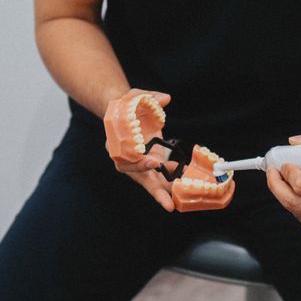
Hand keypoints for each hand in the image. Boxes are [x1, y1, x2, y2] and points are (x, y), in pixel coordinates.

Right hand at [102, 89, 174, 210]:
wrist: (126, 112)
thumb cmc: (127, 105)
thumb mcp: (135, 96)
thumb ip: (148, 96)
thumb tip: (165, 98)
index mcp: (116, 145)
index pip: (125, 160)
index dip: (139, 164)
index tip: (153, 161)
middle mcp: (127, 159)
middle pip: (140, 179)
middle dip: (155, 192)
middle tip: (169, 205)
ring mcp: (140, 163)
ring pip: (152, 181)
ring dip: (167, 190)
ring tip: (181, 201)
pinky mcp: (151, 163)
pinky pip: (162, 173)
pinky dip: (173, 175)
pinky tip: (184, 173)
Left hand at [266, 132, 300, 240]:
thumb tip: (292, 142)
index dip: (287, 173)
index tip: (284, 163)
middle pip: (293, 201)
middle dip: (277, 185)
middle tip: (273, 172)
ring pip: (295, 212)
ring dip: (284, 195)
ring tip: (282, 181)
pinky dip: (297, 206)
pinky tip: (298, 195)